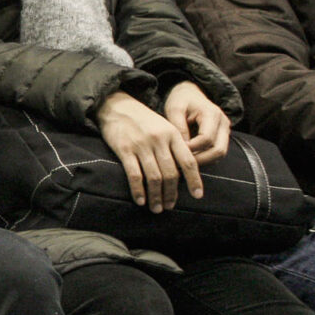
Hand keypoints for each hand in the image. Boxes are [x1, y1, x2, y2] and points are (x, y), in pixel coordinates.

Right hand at [96, 89, 202, 211]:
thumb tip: (183, 172)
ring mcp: (141, 145)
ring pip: (154, 177)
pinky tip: (140, 200)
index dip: (194, 180)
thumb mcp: (164, 127)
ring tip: (156, 208)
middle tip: (170, 206)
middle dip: (171, 193)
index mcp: (173, 134)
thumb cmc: (143, 120)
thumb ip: (174, 146)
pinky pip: (134, 174)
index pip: (188, 161)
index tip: (197, 195)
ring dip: (156, 196)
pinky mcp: (124, 149)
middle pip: (171, 173)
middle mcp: (159, 140)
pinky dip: (138, 190)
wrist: (117, 106)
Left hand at [163, 80, 231, 165]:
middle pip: (219, 150)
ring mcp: (225, 130)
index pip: (206, 138)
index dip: (192, 148)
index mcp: (212, 114)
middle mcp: (223, 123)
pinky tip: (191, 158)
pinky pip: (217, 152)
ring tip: (185, 162)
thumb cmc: (181, 100)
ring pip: (220, 154)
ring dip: (204, 161)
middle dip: (201, 159)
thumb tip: (182, 148)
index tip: (176, 151)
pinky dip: (206, 158)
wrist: (191, 93)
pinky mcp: (223, 136)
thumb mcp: (174, 109)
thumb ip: (178, 127)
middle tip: (182, 163)